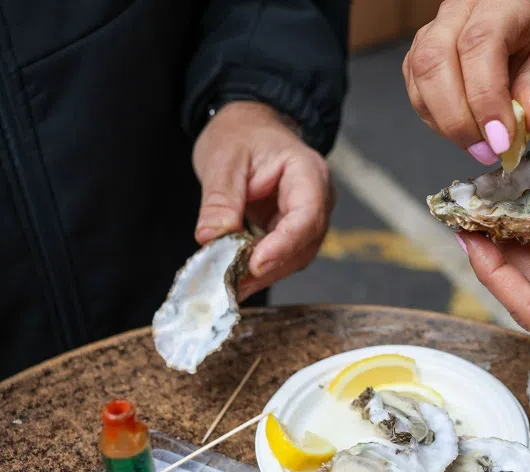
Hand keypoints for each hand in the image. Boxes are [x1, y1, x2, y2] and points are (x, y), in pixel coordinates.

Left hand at [192, 101, 334, 299]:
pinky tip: (236, 277)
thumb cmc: (241, 135)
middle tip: (232, 284)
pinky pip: (283, 255)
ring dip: (264, 274)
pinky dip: (260, 268)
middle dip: (269, 266)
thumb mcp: (223, 160)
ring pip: (295, 256)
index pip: (306, 216)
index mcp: (307, 173)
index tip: (255, 264)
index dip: (283, 245)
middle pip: (304, 243)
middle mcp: (318, 198)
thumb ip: (220, 200)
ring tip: (230, 285)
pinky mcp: (293, 230)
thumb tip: (211, 238)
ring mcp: (309, 216)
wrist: (248, 127)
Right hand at [403, 0, 529, 164]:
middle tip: (485, 151)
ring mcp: (430, 32)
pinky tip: (462, 133)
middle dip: (458, 117)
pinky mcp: (416, 57)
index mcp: (498, 4)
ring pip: (420, 76)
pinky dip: (436, 121)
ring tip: (477, 147)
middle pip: (437, 59)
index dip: (486, 97)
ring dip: (445, 123)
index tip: (500, 139)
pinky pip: (416, 93)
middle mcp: (457, 11)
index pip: (480, 44)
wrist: (517, 40)